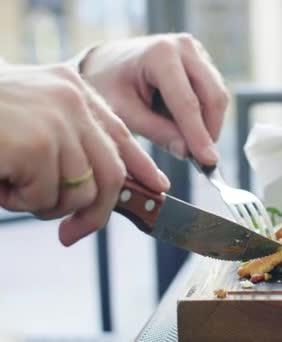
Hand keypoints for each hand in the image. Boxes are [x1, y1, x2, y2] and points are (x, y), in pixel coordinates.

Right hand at [0, 64, 169, 245]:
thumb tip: (99, 192)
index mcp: (71, 90)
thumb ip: (68, 146)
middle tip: (72, 235)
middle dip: (96, 213)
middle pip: (111, 172)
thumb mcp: (31, 125)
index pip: (120, 133)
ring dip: (45, 203)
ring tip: (11, 183)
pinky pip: (47, 197)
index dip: (142, 166)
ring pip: (81, 191)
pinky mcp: (35, 143)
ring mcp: (55, 119)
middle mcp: (71, 99)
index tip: (158, 188)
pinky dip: (20, 201)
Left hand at [81, 33, 228, 164]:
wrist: (106, 63)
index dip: (199, 135)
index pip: (187, 102)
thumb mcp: (126, 114)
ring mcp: (196, 51)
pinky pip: (214, 93)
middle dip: (210, 130)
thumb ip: (157, 132)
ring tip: (189, 143)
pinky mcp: (202, 60)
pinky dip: (206, 115)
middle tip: (202, 159)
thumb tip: (189, 152)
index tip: (209, 161)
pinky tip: (188, 127)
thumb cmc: (110, 87)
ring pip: (218, 95)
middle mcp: (184, 47)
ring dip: (209, 124)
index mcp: (160, 54)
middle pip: (212, 96)